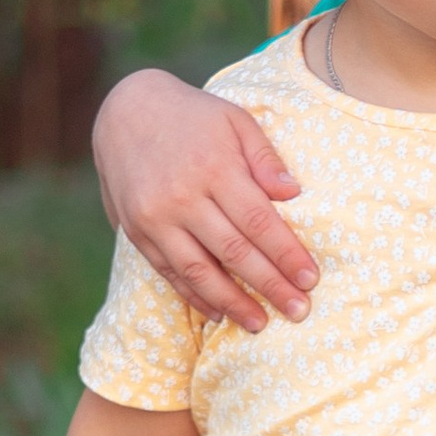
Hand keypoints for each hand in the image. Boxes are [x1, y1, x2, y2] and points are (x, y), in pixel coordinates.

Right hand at [92, 69, 315, 329]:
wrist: (124, 111)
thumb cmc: (193, 116)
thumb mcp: (235, 120)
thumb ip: (264, 157)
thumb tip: (293, 193)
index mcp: (213, 167)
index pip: (259, 222)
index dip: (286, 255)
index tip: (310, 280)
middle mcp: (182, 197)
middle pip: (234, 252)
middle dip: (270, 286)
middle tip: (298, 312)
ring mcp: (155, 217)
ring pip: (199, 271)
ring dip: (233, 302)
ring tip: (259, 324)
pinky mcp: (135, 231)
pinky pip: (168, 271)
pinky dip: (194, 295)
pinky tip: (218, 311)